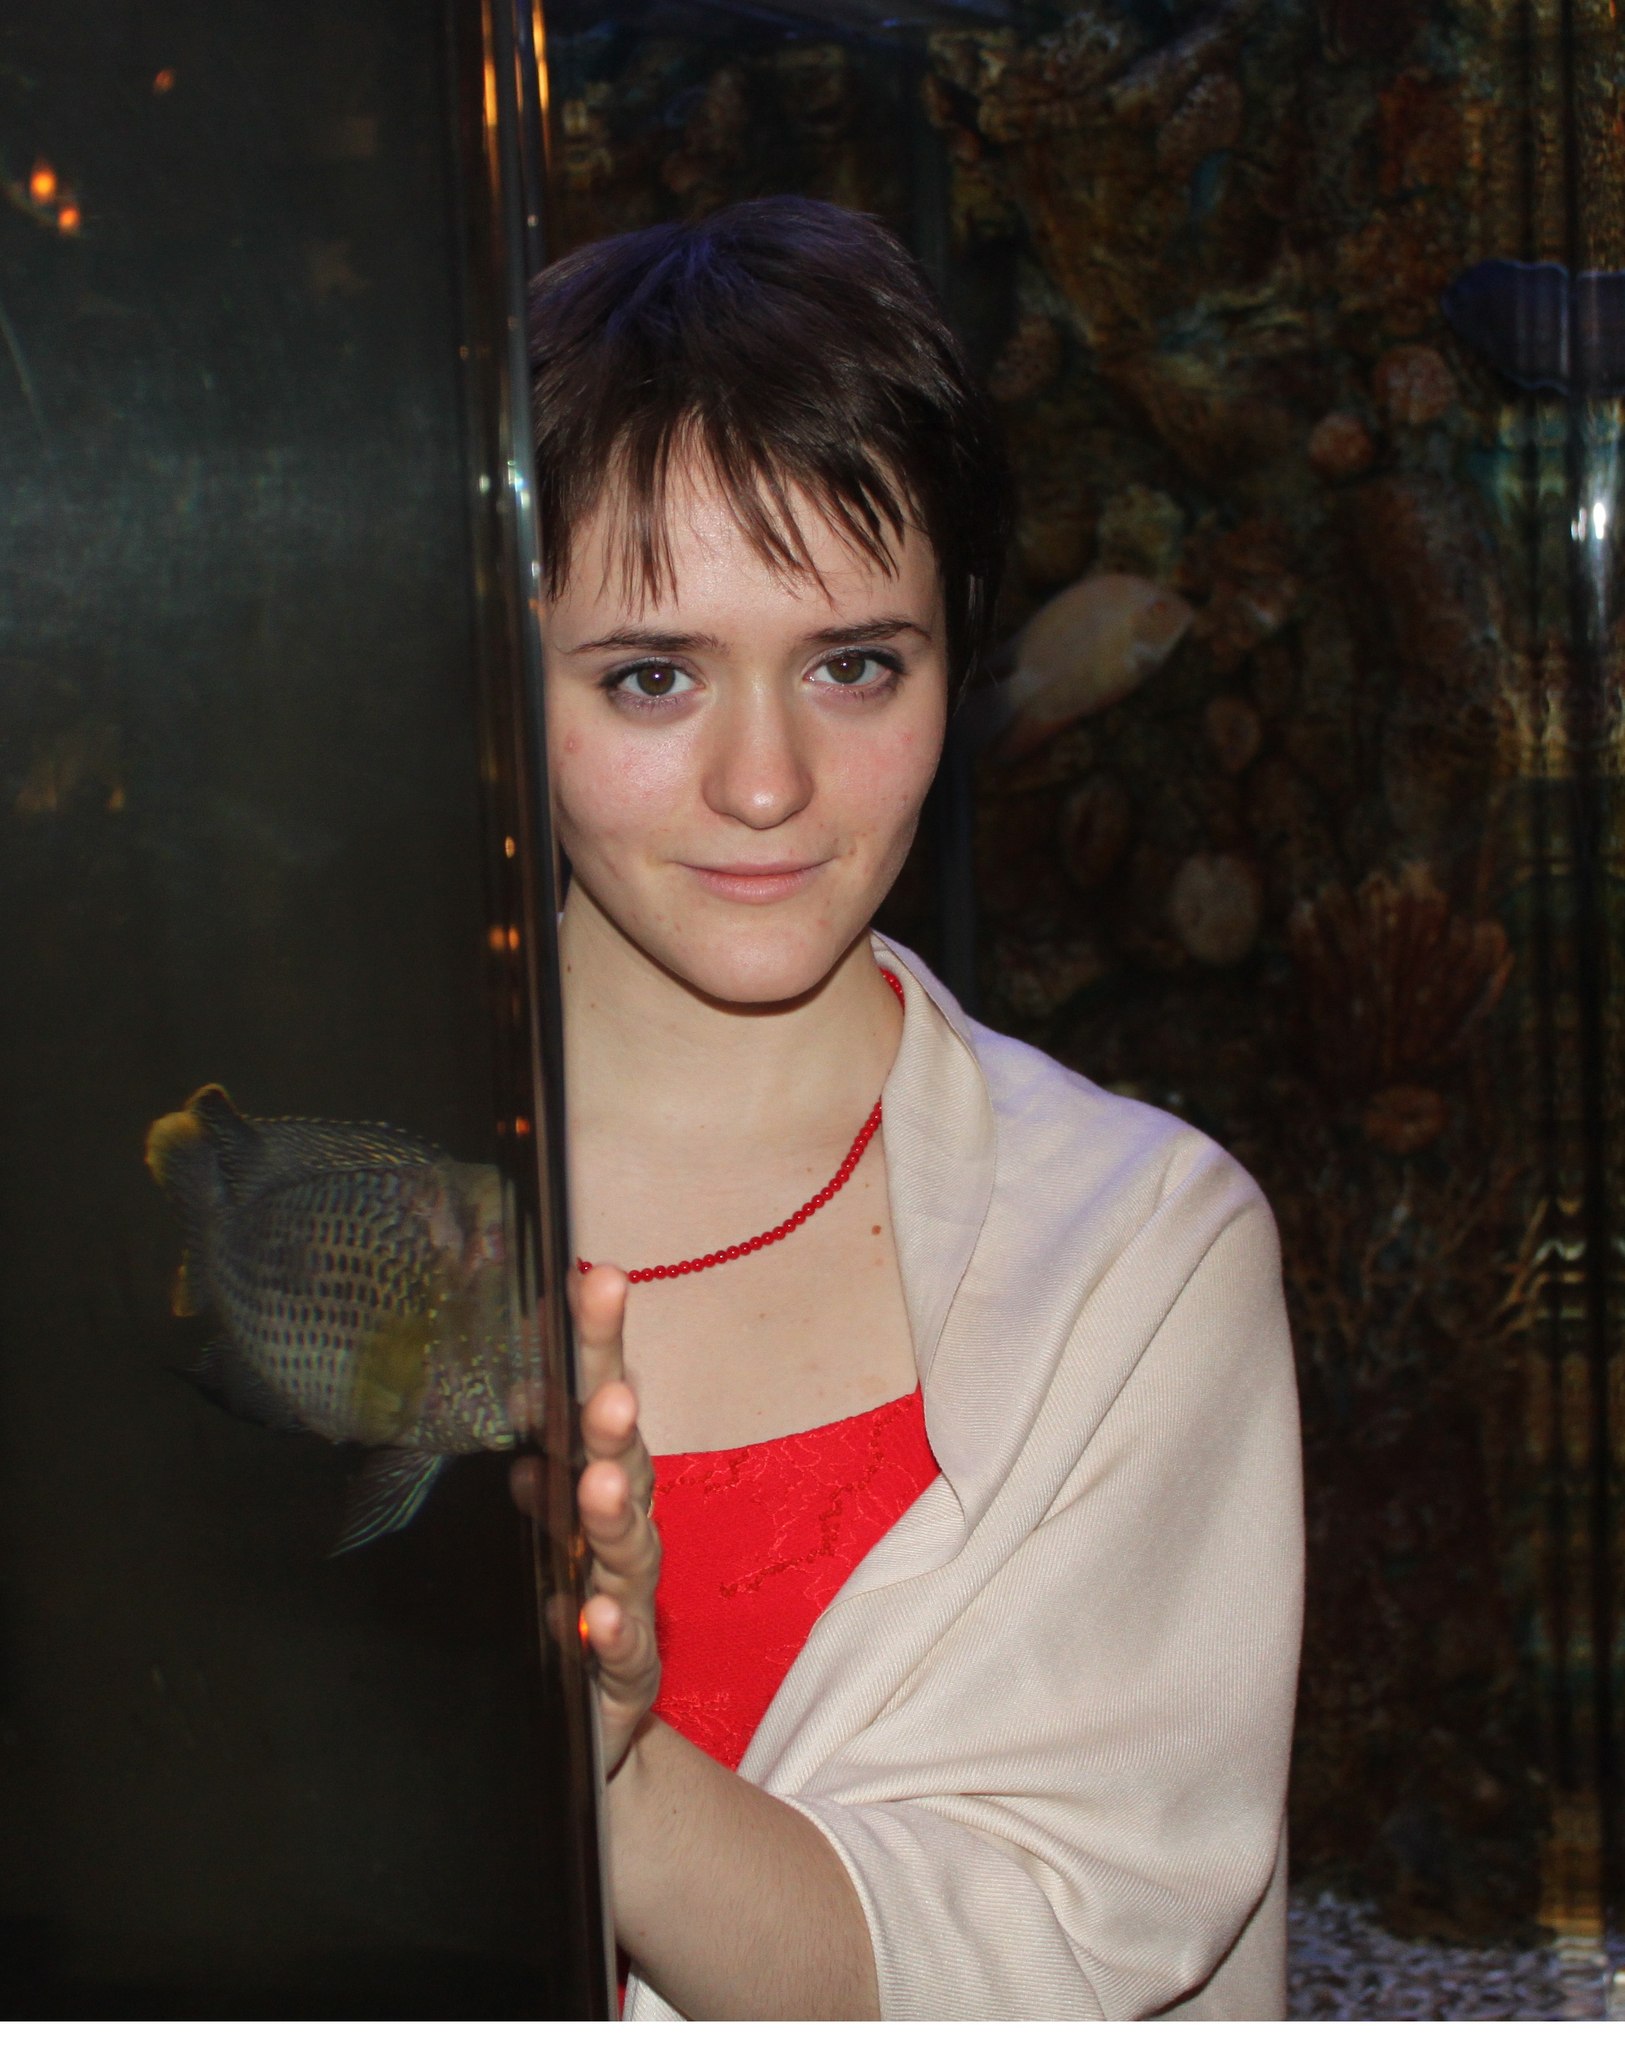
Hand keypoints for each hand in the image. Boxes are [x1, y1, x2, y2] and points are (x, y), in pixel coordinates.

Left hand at [510, 1263, 660, 1778]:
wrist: (599, 1737)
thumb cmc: (577, 1612)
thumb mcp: (554, 1539)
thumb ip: (546, 1486)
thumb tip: (523, 1441)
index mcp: (604, 1486)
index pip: (602, 1401)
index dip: (602, 1343)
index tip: (598, 1279)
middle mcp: (626, 1535)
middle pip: (628, 1465)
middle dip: (619, 1426)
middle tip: (612, 1392)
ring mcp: (629, 1603)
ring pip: (630, 1552)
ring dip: (615, 1517)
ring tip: (600, 1487)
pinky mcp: (627, 1676)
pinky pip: (621, 1651)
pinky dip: (610, 1631)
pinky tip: (592, 1617)